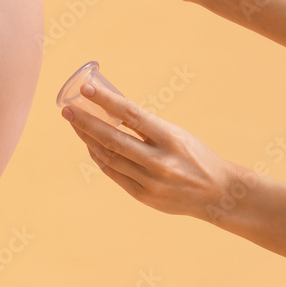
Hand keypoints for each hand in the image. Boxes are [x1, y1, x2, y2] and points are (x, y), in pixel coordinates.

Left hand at [62, 82, 238, 218]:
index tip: (86, 89)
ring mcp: (150, 182)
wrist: (218, 193)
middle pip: (112, 139)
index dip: (106, 101)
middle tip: (67, 110)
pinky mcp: (144, 197)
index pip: (132, 114)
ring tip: (75, 124)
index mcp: (171, 139)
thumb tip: (108, 109)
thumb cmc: (193, 155)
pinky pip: (113, 173)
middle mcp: (160, 161)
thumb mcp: (176, 134)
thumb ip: (145, 126)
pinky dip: (98, 158)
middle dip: (85, 123)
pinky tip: (90, 145)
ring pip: (108, 157)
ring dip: (87, 139)